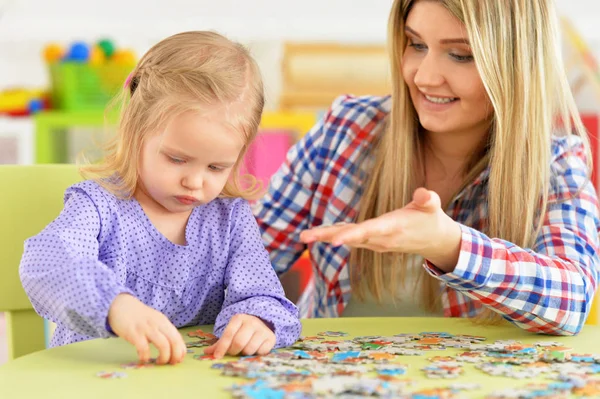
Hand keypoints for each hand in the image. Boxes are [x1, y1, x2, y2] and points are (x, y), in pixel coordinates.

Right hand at [107, 293, 185, 364]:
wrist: (120, 305)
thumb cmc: (138, 317)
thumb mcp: (154, 321)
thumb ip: (162, 331)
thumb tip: (171, 349)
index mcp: (164, 322)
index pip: (178, 337)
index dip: (181, 351)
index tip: (178, 360)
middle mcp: (158, 324)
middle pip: (174, 341)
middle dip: (175, 355)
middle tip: (170, 363)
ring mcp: (146, 328)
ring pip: (163, 345)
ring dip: (164, 357)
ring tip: (159, 362)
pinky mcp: (134, 333)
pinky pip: (144, 347)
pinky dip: (146, 356)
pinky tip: (143, 359)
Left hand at [204, 314, 275, 358]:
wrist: (263, 322)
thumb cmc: (243, 330)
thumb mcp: (231, 332)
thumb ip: (219, 343)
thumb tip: (206, 352)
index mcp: (239, 318)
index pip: (228, 334)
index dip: (222, 347)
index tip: (217, 357)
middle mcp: (252, 322)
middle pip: (239, 343)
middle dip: (233, 351)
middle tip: (233, 352)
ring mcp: (262, 330)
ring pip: (249, 349)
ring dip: (245, 353)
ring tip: (244, 349)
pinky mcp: (271, 338)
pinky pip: (261, 352)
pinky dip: (256, 354)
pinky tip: (255, 349)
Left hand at [299, 188, 461, 271]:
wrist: (434, 241)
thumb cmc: (431, 219)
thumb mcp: (433, 206)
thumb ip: (427, 199)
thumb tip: (423, 193)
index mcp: (393, 228)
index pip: (369, 231)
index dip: (352, 235)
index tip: (334, 240)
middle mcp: (381, 239)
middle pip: (351, 237)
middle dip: (327, 236)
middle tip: (305, 236)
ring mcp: (376, 243)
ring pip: (348, 239)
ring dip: (326, 236)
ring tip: (304, 235)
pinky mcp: (373, 243)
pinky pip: (351, 239)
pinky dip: (335, 235)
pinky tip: (320, 233)